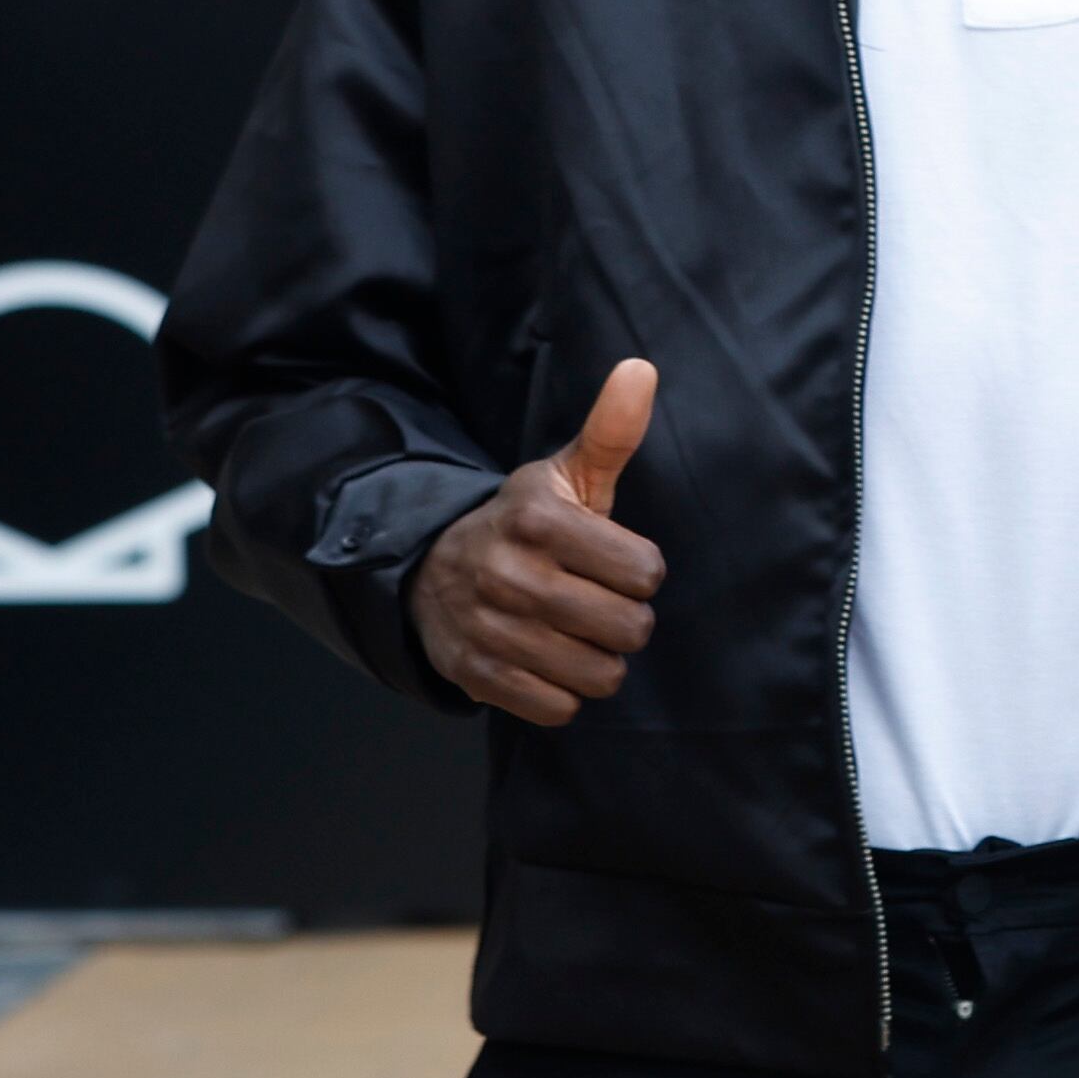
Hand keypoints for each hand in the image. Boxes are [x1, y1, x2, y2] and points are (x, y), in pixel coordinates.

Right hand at [409, 359, 665, 725]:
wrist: (432, 569)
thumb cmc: (523, 524)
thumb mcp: (565, 476)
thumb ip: (611, 431)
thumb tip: (642, 368)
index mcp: (538, 521)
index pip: (646, 573)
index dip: (639, 571)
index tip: (612, 561)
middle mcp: (510, 576)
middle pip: (631, 629)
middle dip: (625, 620)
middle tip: (595, 601)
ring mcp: (490, 630)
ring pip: (600, 675)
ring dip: (596, 659)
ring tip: (571, 631)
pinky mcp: (476, 676)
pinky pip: (559, 708)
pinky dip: (562, 691)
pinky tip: (545, 659)